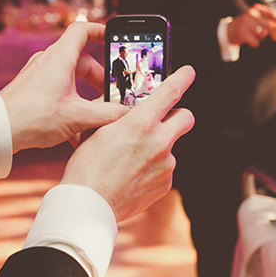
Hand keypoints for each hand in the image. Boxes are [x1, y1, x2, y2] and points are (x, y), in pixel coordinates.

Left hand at [0, 22, 127, 152]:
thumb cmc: (33, 117)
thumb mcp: (78, 116)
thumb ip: (107, 114)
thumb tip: (126, 113)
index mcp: (61, 58)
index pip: (83, 30)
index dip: (101, 30)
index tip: (114, 38)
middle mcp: (48, 61)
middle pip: (82, 61)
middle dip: (100, 79)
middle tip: (111, 96)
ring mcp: (38, 74)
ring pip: (70, 78)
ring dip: (86, 96)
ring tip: (94, 117)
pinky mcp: (31, 89)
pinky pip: (57, 90)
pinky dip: (71, 104)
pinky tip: (75, 129)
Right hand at [61, 66, 195, 220]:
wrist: (89, 204)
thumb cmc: (87, 166)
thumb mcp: (97, 130)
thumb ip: (118, 115)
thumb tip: (127, 108)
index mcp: (141, 122)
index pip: (171, 92)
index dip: (182, 78)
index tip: (188, 72)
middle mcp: (159, 141)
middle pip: (185, 117)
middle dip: (177, 115)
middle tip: (162, 119)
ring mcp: (165, 164)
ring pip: (171, 145)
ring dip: (158, 146)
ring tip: (131, 158)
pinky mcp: (165, 183)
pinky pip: (165, 168)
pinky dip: (153, 168)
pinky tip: (133, 174)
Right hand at [228, 3, 275, 47]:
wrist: (229, 31)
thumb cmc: (248, 26)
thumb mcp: (259, 20)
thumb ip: (272, 23)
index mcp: (258, 9)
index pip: (274, 14)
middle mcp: (252, 14)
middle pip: (270, 24)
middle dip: (275, 32)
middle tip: (275, 37)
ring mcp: (246, 22)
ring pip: (263, 33)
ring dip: (262, 38)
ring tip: (256, 35)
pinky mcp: (241, 32)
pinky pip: (255, 42)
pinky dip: (255, 43)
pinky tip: (250, 40)